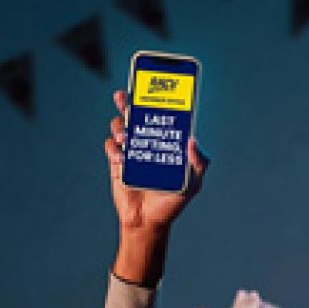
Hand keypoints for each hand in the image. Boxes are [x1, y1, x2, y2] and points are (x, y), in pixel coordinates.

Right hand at [105, 89, 208, 234]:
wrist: (147, 222)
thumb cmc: (172, 202)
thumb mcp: (192, 184)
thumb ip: (198, 164)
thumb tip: (193, 141)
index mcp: (165, 142)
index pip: (160, 115)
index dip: (155, 99)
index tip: (152, 86)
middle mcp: (147, 141)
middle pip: (135, 114)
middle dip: (128, 101)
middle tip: (125, 97)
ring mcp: (131, 150)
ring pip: (120, 127)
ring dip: (119, 125)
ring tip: (124, 135)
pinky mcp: (117, 162)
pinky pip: (110, 146)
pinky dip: (113, 147)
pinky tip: (120, 156)